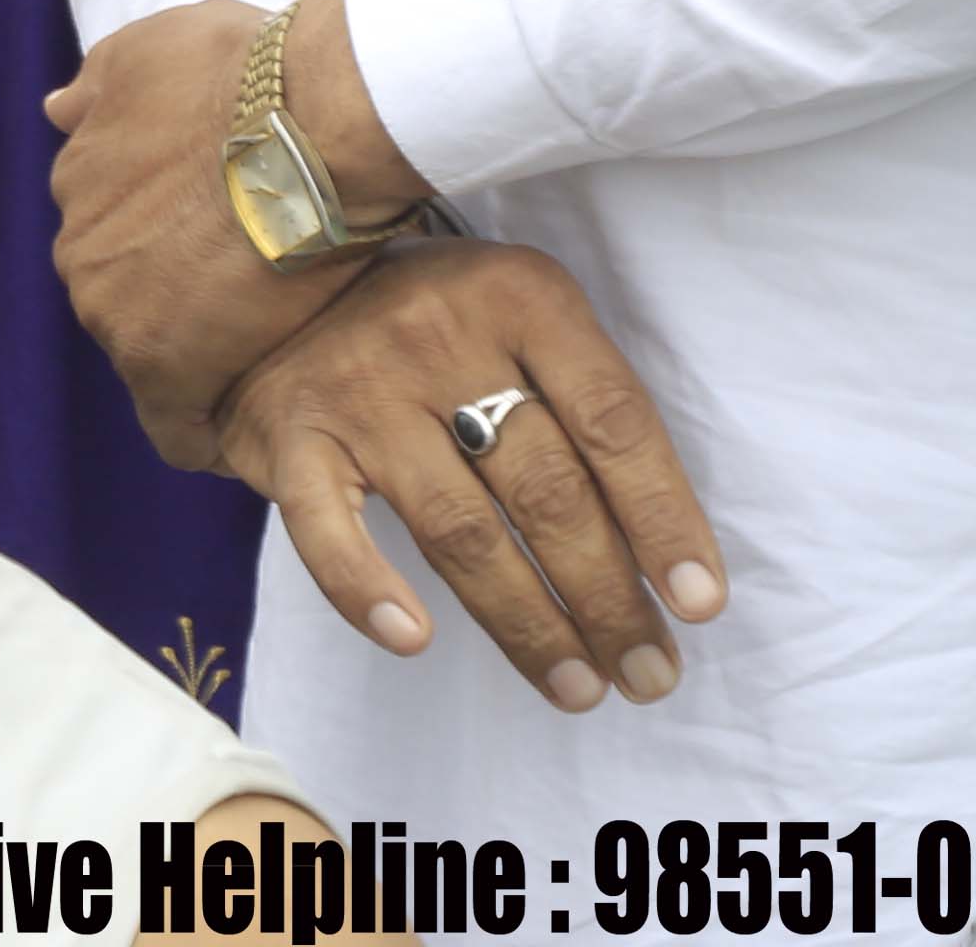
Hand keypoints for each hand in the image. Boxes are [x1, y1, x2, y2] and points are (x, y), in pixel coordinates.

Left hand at [45, 0, 352, 464]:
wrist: (307, 125)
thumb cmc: (241, 74)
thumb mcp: (151, 49)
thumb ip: (100, 87)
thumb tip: (57, 110)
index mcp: (78, 183)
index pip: (113, 236)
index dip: (163, 248)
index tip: (209, 256)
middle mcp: (80, 254)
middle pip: (127, 296)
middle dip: (176, 301)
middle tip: (249, 303)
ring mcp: (116, 315)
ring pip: (152, 352)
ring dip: (198, 357)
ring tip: (265, 361)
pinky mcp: (166, 369)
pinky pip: (175, 425)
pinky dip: (203, 431)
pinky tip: (239, 440)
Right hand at [213, 240, 728, 711]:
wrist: (275, 287)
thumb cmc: (433, 320)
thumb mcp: (517, 316)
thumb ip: (579, 400)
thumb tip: (662, 552)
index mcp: (519, 297)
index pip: (612, 421)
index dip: (663, 519)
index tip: (700, 605)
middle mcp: (440, 336)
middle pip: (545, 488)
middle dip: (608, 597)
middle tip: (648, 673)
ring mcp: (361, 389)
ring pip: (459, 528)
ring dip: (527, 623)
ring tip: (578, 687)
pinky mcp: (292, 436)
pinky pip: (330, 529)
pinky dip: (366, 588)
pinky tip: (412, 638)